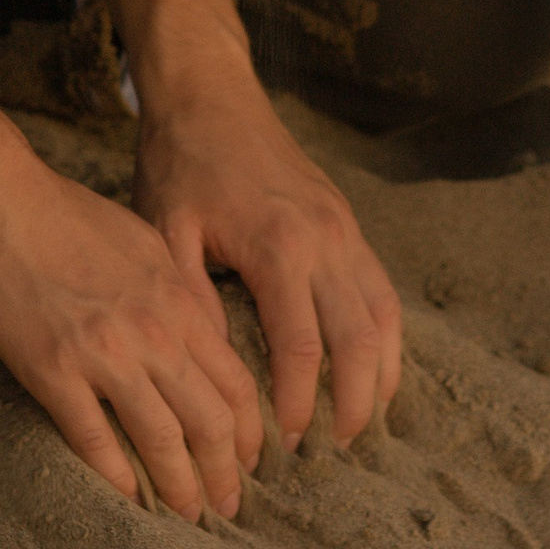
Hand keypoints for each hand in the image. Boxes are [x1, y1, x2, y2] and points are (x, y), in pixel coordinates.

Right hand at [0, 151, 263, 520]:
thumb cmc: (68, 215)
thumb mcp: (147, 244)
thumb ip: (179, 293)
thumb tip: (200, 335)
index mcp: (180, 302)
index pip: (236, 383)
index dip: (250, 431)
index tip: (251, 460)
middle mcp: (155, 334)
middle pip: (212, 420)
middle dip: (227, 471)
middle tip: (230, 507)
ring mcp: (105, 356)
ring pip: (162, 440)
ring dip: (182, 487)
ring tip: (191, 517)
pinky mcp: (54, 371)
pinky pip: (94, 440)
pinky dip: (116, 478)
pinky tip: (128, 501)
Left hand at [132, 68, 404, 448]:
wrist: (212, 97)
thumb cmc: (180, 164)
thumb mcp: (165, 230)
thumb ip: (190, 298)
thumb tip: (209, 371)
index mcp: (279, 247)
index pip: (303, 350)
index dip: (296, 405)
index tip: (278, 447)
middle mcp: (325, 240)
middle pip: (360, 342)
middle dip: (352, 406)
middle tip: (329, 451)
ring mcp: (345, 230)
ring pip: (384, 318)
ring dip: (379, 377)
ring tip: (359, 425)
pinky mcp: (349, 224)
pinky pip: (382, 291)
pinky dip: (385, 338)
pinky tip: (371, 371)